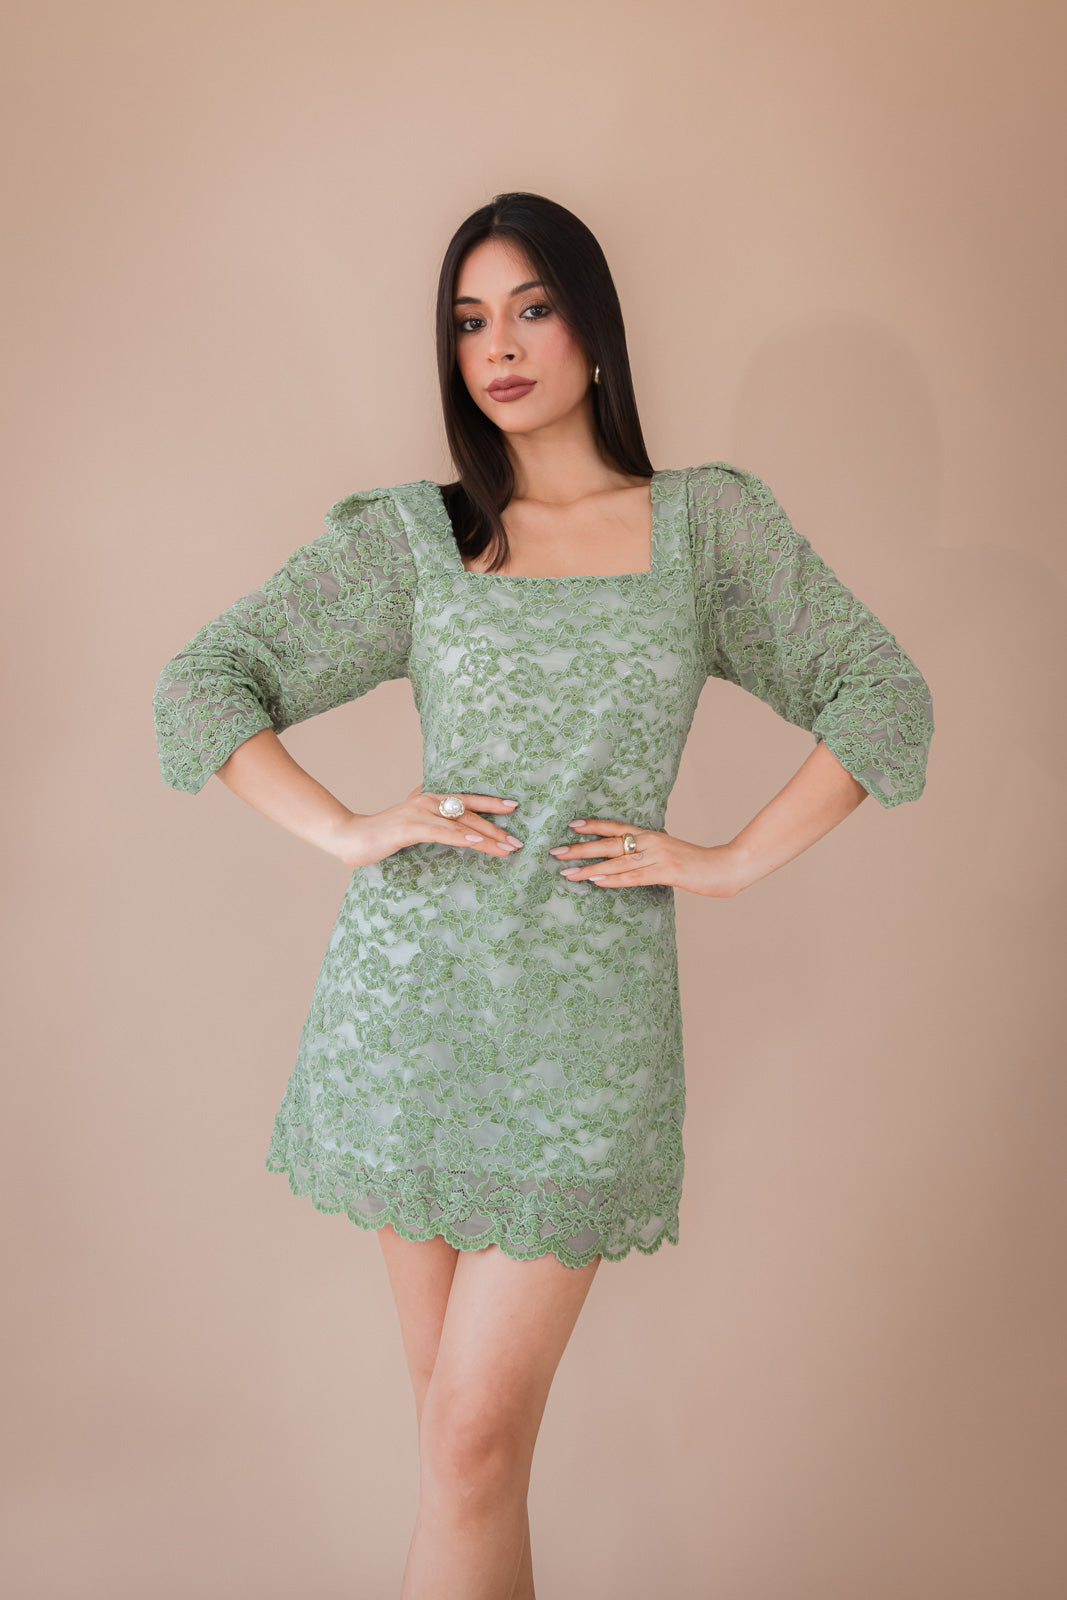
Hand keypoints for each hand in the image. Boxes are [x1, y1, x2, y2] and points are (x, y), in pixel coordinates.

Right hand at [328, 783, 524, 869]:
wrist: (349, 837)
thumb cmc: (380, 834)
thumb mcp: (409, 823)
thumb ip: (427, 819)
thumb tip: (446, 822)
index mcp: (429, 798)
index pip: (467, 799)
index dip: (491, 802)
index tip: (514, 807)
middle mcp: (427, 800)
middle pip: (470, 812)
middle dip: (496, 827)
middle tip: (518, 840)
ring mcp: (419, 812)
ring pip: (461, 823)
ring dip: (487, 836)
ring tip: (507, 847)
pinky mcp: (410, 827)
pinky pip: (442, 832)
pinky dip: (462, 837)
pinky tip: (478, 842)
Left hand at [549, 817, 748, 897]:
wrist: (726, 867)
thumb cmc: (698, 864)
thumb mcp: (671, 852)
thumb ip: (652, 852)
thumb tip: (633, 855)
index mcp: (652, 835)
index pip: (616, 827)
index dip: (593, 825)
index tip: (570, 825)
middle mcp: (651, 842)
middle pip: (609, 844)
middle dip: (580, 848)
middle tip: (555, 851)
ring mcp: (658, 856)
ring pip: (616, 862)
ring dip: (589, 868)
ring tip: (566, 871)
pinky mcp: (665, 872)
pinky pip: (633, 877)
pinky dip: (613, 879)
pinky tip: (596, 880)